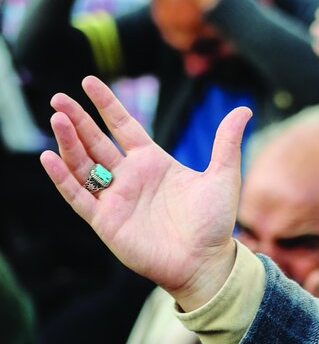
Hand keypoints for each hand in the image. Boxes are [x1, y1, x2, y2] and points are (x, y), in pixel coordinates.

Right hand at [39, 76, 248, 310]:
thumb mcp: (223, 176)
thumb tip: (244, 108)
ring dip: (69, 142)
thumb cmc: (215, 223)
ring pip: (83, 164)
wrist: (207, 262)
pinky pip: (78, 196)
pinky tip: (49, 157)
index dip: (106, 104)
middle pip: (96, 142)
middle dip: (77, 120)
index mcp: (153, 163)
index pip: (123, 126)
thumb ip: (227, 142)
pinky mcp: (106, 221)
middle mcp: (130, 177)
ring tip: (57, 118)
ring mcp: (116, 199)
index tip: (88, 81)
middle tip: (59, 97)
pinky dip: (63, 178)